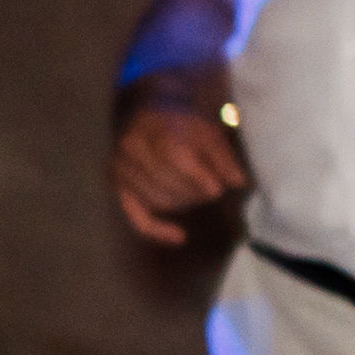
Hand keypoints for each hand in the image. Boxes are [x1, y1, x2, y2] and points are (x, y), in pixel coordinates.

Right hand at [108, 95, 246, 244]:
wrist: (149, 117)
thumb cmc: (182, 125)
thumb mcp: (206, 131)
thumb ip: (221, 155)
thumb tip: (237, 181)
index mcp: (152, 127)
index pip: (172, 155)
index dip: (196, 176)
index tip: (217, 189)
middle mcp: (130, 147)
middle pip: (164, 181)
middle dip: (194, 191)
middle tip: (211, 190)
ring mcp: (120, 168)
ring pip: (157, 200)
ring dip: (184, 203)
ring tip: (197, 194)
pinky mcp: (118, 186)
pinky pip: (137, 216)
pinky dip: (158, 231)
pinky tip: (180, 236)